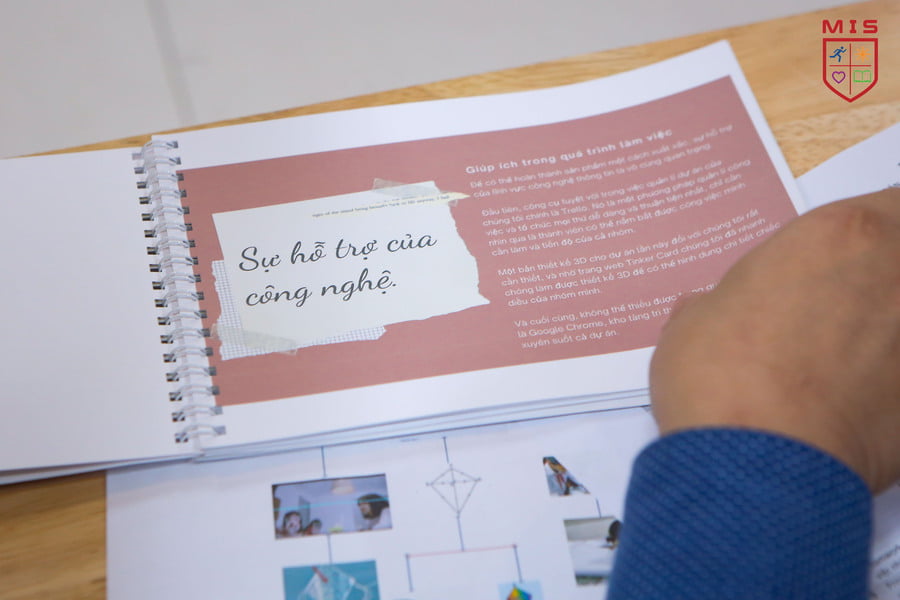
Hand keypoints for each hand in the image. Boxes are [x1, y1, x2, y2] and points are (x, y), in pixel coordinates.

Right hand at [650, 188, 899, 492]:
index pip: (887, 205)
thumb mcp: (693, 320)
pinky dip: (888, 380)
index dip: (867, 234)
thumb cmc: (722, 379)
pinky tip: (856, 406)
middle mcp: (896, 273)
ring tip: (850, 359)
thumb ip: (726, 299)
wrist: (755, 467)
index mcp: (838, 235)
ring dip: (888, 325)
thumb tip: (719, 312)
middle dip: (885, 272)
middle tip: (855, 299)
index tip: (845, 256)